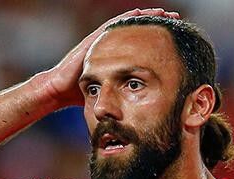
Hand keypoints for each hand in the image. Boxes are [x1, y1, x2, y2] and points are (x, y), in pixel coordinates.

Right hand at [43, 8, 179, 107]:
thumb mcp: (108, 93)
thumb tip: (141, 111)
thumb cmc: (79, 94)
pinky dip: (128, 18)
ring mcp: (102, 42)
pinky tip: (141, 12)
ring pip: (128, 24)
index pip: (140, 45)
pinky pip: (115, 25)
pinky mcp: (94, 40)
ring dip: (146, 17)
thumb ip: (121, 96)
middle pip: (137, 30)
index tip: (174, 36)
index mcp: (115, 59)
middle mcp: (110, 48)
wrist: (58, 90)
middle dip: (156, 24)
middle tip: (175, 19)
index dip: (156, 39)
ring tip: (163, 13)